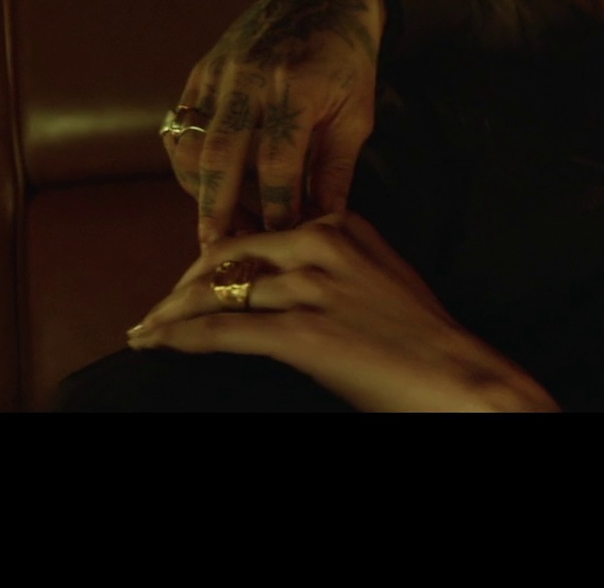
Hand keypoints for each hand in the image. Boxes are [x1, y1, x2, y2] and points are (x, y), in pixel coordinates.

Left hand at [126, 211, 558, 412]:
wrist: (459, 376)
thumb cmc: (424, 339)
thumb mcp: (382, 278)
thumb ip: (336, 265)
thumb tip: (285, 280)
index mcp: (341, 226)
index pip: (254, 235)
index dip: (211, 261)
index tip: (189, 282)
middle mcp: (321, 246)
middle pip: (226, 258)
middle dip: (182, 286)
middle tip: (156, 311)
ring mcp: (310, 289)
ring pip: (216, 293)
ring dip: (170, 316)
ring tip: (144, 332)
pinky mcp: (302, 333)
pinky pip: (224, 330)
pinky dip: (181, 337)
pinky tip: (156, 343)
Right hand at [167, 0, 385, 247]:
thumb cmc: (348, 62)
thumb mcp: (356, 115)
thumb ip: (336, 171)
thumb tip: (321, 226)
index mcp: (296, 87)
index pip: (278, 163)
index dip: (277, 208)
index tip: (280, 243)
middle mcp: (250, 77)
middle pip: (221, 157)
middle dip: (218, 210)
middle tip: (218, 252)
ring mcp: (220, 71)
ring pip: (191, 143)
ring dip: (198, 190)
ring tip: (215, 224)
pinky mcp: (202, 70)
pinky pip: (181, 125)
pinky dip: (187, 161)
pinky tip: (204, 187)